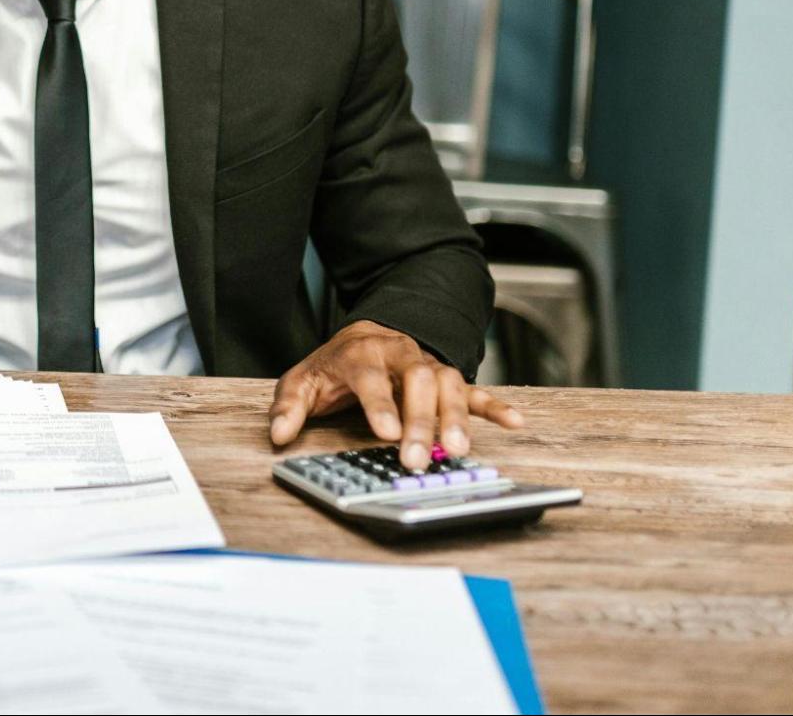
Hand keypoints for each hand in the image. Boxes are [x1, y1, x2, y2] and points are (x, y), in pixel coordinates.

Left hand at [267, 320, 523, 470]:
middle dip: (420, 419)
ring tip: (458, 450)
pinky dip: (494, 406)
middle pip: (418, 381)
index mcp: (362, 353)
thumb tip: (278, 435)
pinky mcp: (449, 379)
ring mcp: (429, 366)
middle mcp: (401, 355)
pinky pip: (475, 390)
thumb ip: (289, 407)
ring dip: (455, 417)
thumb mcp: (303, 381)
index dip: (380, 404)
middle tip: (418, 457)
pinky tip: (514, 422)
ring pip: (449, 384)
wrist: (369, 335)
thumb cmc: (336, 366)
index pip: (372, 376)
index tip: (386, 434)